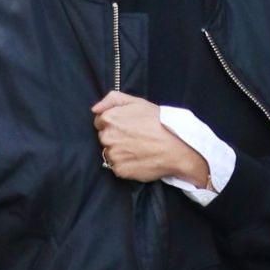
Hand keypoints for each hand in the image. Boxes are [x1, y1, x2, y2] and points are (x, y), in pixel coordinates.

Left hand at [92, 90, 209, 185]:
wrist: (175, 147)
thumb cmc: (157, 122)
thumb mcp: (137, 102)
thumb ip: (112, 99)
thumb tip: (94, 109)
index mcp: (109, 119)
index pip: (100, 122)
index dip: (114, 123)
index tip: (127, 125)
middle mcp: (107, 137)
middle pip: (104, 137)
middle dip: (115, 136)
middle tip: (134, 136)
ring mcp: (113, 155)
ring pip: (109, 153)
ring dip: (119, 151)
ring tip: (137, 147)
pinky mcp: (119, 170)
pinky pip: (117, 167)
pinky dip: (125, 164)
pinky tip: (138, 158)